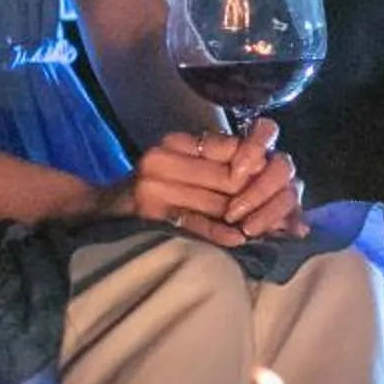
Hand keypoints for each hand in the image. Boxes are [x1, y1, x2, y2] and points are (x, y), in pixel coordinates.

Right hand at [117, 122, 309, 246]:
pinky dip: (219, 233)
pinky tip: (238, 240)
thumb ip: (219, 170)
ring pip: (219, 201)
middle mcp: (166, 157)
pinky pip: (195, 222)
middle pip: (232, 177)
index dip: (263, 168)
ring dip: (249, 220)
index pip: (234, 146)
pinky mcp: (149, 212)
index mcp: (178, 143)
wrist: (97, 211)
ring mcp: (155, 185)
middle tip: (285, 220)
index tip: (282, 187)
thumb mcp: (181, 171)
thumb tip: (278, 181)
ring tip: (270, 232)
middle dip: (262, 199)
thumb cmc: (149, 193)